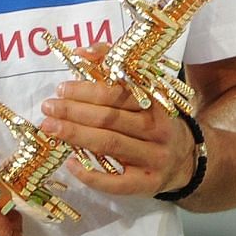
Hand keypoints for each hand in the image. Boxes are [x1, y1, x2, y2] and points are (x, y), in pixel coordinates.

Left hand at [42, 55, 196, 198]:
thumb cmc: (156, 122)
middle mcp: (158, 129)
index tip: (62, 88)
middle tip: (49, 107)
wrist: (187, 160)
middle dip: (75, 111)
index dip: (88, 90)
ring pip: (110, 144)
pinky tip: (70, 163)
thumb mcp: (147, 92)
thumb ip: (117, 68)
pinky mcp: (147, 184)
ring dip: (76, 135)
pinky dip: (90, 173)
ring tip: (50, 127)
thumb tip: (84, 52)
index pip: (120, 94)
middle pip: (111, 119)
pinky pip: (115, 182)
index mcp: (157, 103)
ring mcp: (154, 158)